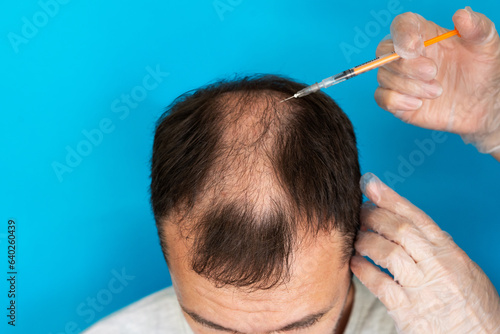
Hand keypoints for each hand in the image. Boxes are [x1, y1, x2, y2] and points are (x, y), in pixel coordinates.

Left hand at [350, 172, 499, 332]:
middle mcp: (438, 267)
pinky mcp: (408, 312)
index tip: (370, 183)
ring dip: (365, 241)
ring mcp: (422, 289)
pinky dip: (362, 270)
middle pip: (400, 229)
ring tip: (356, 238)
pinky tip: (355, 263)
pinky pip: (379, 284)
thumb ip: (437, 248)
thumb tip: (408, 228)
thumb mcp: (464, 270)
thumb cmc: (473, 307)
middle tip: (358, 212)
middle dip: (373, 216)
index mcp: (450, 253)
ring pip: (387, 252)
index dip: (390, 197)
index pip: (416, 217)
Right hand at [374, 8, 499, 155]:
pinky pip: (381, 97)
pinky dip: (397, 100)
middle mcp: (407, 55)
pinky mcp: (397, 100)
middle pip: (384, 52)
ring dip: (409, 85)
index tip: (415, 47)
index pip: (401, 25)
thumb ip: (477, 27)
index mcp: (425, 34)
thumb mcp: (487, 44)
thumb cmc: (483, 70)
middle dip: (406, 65)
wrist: (483, 104)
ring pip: (384, 76)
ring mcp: (400, 78)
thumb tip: (461, 14)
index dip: (402, 34)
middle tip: (434, 72)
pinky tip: (419, 104)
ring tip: (438, 91)